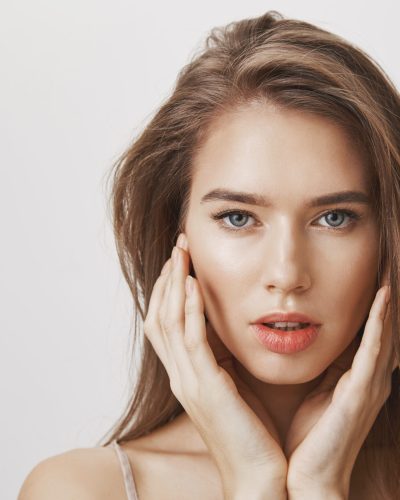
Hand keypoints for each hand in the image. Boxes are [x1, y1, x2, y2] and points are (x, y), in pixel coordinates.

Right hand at [144, 232, 287, 497]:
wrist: (257, 476)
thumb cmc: (249, 432)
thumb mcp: (231, 387)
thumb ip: (220, 360)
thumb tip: (225, 331)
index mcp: (185, 375)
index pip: (164, 324)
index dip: (168, 291)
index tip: (180, 263)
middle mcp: (180, 375)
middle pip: (160, 316)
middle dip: (167, 279)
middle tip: (178, 247)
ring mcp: (189, 381)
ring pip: (170, 322)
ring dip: (175, 285)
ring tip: (182, 254)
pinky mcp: (206, 387)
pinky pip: (192, 341)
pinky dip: (191, 309)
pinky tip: (195, 285)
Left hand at [285, 280, 395, 497]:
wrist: (307, 479)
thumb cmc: (307, 438)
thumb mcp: (315, 394)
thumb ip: (323, 371)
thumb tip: (313, 344)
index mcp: (354, 380)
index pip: (368, 336)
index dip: (373, 310)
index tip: (370, 281)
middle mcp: (367, 380)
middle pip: (382, 332)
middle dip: (384, 303)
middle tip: (386, 270)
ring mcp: (368, 387)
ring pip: (383, 336)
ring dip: (386, 306)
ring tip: (388, 277)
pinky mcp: (360, 393)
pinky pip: (373, 350)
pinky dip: (380, 323)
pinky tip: (382, 299)